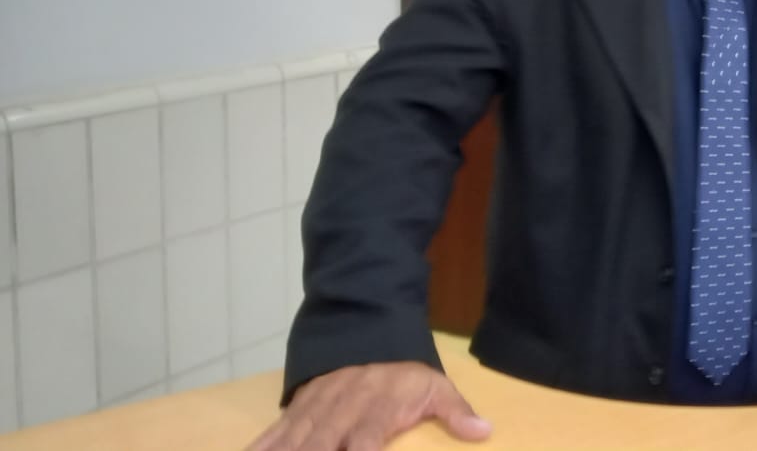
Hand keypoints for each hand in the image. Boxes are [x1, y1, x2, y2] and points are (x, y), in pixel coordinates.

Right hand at [247, 361, 491, 450]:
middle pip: (318, 447)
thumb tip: (484, 431)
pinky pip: (273, 432)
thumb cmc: (405, 371)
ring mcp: (315, 411)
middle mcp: (341, 413)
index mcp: (375, 411)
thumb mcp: (435, 386)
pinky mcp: (297, 409)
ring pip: (292, 442)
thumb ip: (455, 412)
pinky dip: (260, 447)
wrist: (369, 330)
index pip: (364, 443)